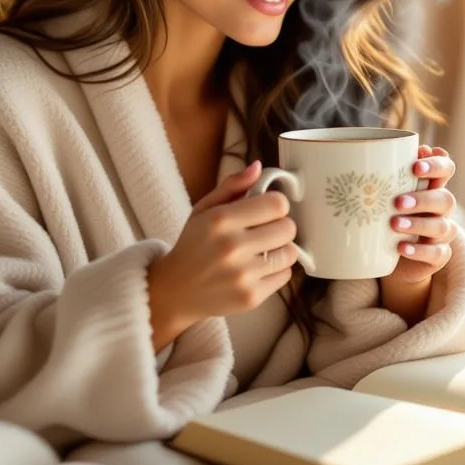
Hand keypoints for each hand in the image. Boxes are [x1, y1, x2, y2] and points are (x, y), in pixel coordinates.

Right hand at [146, 161, 297, 349]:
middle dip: (279, 226)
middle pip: (288, 228)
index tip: (265, 210)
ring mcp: (242, 275)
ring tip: (261, 250)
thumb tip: (259, 167)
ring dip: (280, 249)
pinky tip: (257, 268)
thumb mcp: (204, 210)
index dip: (275, 205)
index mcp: (220, 220)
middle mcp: (232, 247)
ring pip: (290, 253)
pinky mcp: (251, 297)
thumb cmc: (193, 245)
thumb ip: (232, 186)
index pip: (277, 204)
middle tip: (264, 231)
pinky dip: (276, 271)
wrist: (174, 291)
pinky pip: (285, 276)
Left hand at [384, 145, 457, 287]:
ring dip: (418, 224)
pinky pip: (437, 253)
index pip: (446, 168)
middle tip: (398, 202)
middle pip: (446, 199)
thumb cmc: (387, 215)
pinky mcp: (439, 255)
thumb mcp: (386, 194)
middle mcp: (442, 208)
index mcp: (432, 186)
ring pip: (441, 226)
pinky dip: (419, 250)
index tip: (415, 167)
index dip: (436, 165)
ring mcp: (442, 233)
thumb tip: (389, 151)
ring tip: (394, 224)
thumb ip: (390, 174)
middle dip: (423, 199)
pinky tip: (401, 247)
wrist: (389, 255)